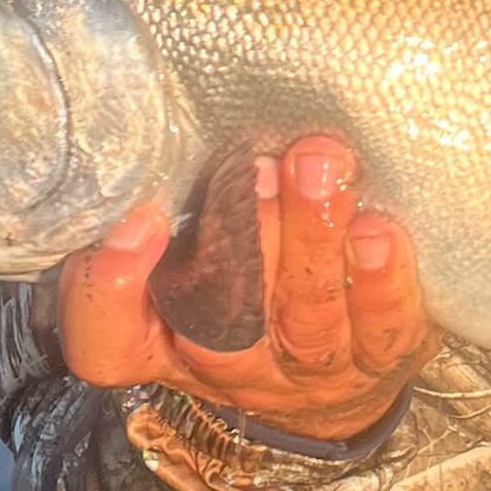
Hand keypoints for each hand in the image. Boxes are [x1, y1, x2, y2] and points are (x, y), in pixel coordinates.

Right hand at [55, 132, 436, 440]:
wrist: (343, 353)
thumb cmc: (248, 269)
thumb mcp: (192, 238)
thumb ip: (177, 195)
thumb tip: (181, 119)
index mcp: (162, 340)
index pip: (109, 341)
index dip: (112, 292)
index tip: (141, 219)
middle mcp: (230, 366)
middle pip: (221, 327)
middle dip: (240, 244)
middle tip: (256, 169)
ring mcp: (306, 372)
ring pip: (305, 318)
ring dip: (312, 238)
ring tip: (322, 167)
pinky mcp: (378, 360)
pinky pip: (382, 329)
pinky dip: (381, 279)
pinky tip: (378, 228)